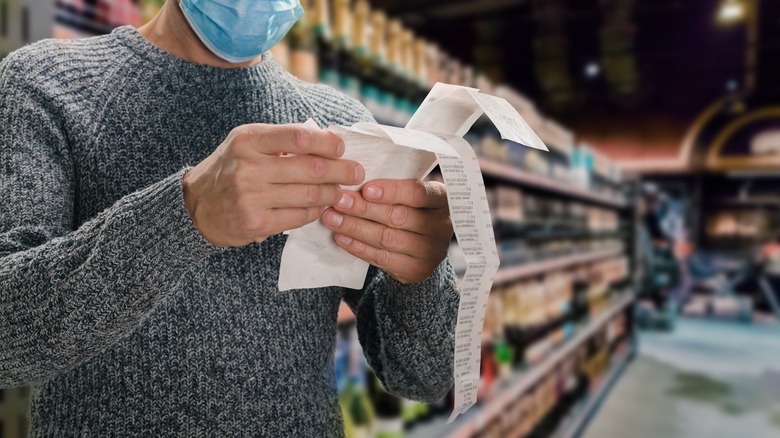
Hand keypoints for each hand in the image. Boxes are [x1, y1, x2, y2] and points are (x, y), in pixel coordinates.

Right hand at [183, 123, 364, 246]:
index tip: (342, 148)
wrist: (196, 206)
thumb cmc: (231, 169)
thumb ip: (282, 140)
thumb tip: (327, 140)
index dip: (327, 142)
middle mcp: (249, 167)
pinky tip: (322, 207)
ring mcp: (252, 197)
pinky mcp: (256, 223)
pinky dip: (317, 212)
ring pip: (310, 195)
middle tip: (357, 172)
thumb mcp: (247, 143)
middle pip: (311, 168)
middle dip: (341, 171)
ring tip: (343, 191)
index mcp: (249, 140)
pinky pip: (300, 217)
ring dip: (333, 194)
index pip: (299, 136)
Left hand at [321, 180, 452, 283]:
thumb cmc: (413, 210)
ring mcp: (430, 250)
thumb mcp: (411, 194)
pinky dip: (358, 247)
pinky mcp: (415, 269)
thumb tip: (354, 176)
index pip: (418, 193)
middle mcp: (440, 226)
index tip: (366, 189)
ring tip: (332, 218)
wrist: (425, 247)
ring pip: (386, 238)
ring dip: (355, 227)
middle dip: (364, 208)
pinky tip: (341, 236)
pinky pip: (382, 258)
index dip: (391, 191)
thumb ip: (393, 187)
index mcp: (442, 199)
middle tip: (338, 200)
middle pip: (398, 216)